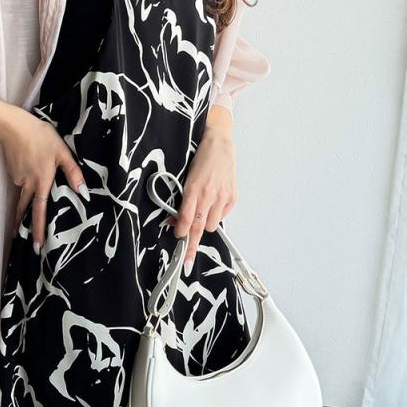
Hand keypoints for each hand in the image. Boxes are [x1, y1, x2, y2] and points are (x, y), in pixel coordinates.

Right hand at [0, 107, 89, 253]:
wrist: (13, 126)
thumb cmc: (41, 137)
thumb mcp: (62, 152)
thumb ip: (73, 172)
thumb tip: (83, 192)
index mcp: (42, 182)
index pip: (40, 211)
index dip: (39, 229)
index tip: (38, 245)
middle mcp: (27, 184)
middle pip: (26, 209)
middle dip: (25, 227)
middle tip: (28, 243)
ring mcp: (18, 178)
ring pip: (23, 195)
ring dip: (23, 207)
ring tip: (26, 215)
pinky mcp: (12, 171)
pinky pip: (20, 182)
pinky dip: (25, 183)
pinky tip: (29, 171)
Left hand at [169, 123, 236, 276]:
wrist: (218, 143)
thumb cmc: (199, 158)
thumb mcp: (184, 177)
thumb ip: (181, 200)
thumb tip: (174, 219)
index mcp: (193, 189)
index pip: (186, 218)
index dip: (181, 232)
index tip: (177, 241)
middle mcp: (209, 195)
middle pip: (198, 228)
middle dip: (191, 247)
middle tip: (186, 263)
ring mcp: (222, 197)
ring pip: (210, 225)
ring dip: (203, 224)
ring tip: (200, 213)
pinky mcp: (232, 197)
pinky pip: (222, 216)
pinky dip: (216, 215)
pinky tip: (212, 204)